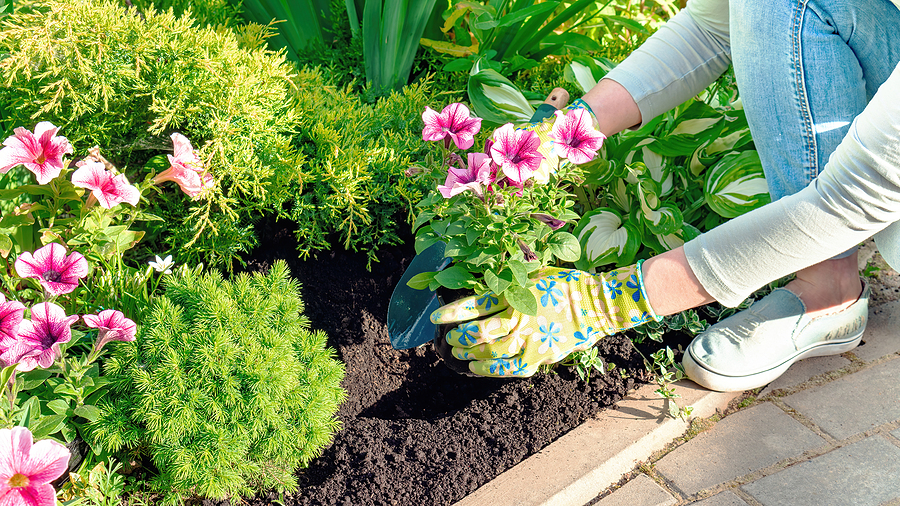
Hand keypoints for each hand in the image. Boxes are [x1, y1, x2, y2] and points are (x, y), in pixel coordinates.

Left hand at [430, 262, 658, 376]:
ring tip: (459, 352)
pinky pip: (509, 368)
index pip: (478, 304)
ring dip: (471, 352)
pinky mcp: (540, 356)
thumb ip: (511, 283)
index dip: (454, 312)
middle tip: (450, 338)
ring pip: (492, 351)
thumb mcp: (535, 275)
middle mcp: (521, 318)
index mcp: (518, 294)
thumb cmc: (565, 285)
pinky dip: (490, 369)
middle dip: (460, 336)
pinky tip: (476, 367)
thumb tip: (485, 285)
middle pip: (481, 332)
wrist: (597, 305)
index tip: (436, 318)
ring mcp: (531, 339)